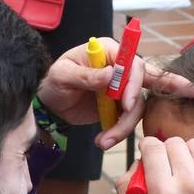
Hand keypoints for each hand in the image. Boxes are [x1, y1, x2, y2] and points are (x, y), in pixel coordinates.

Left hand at [38, 40, 193, 149]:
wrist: (51, 105)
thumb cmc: (54, 82)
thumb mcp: (63, 76)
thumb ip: (86, 75)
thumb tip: (110, 74)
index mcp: (108, 52)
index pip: (133, 63)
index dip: (134, 82)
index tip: (126, 103)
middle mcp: (120, 68)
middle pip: (142, 84)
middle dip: (133, 108)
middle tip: (118, 127)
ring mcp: (122, 88)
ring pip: (137, 106)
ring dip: (123, 127)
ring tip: (104, 141)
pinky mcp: (120, 106)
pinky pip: (128, 119)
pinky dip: (119, 132)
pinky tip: (104, 140)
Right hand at [118, 136, 193, 193]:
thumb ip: (125, 184)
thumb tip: (139, 160)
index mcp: (163, 193)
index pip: (153, 147)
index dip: (146, 146)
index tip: (146, 152)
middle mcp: (189, 185)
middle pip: (173, 143)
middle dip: (164, 149)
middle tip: (163, 164)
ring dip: (184, 152)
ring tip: (180, 168)